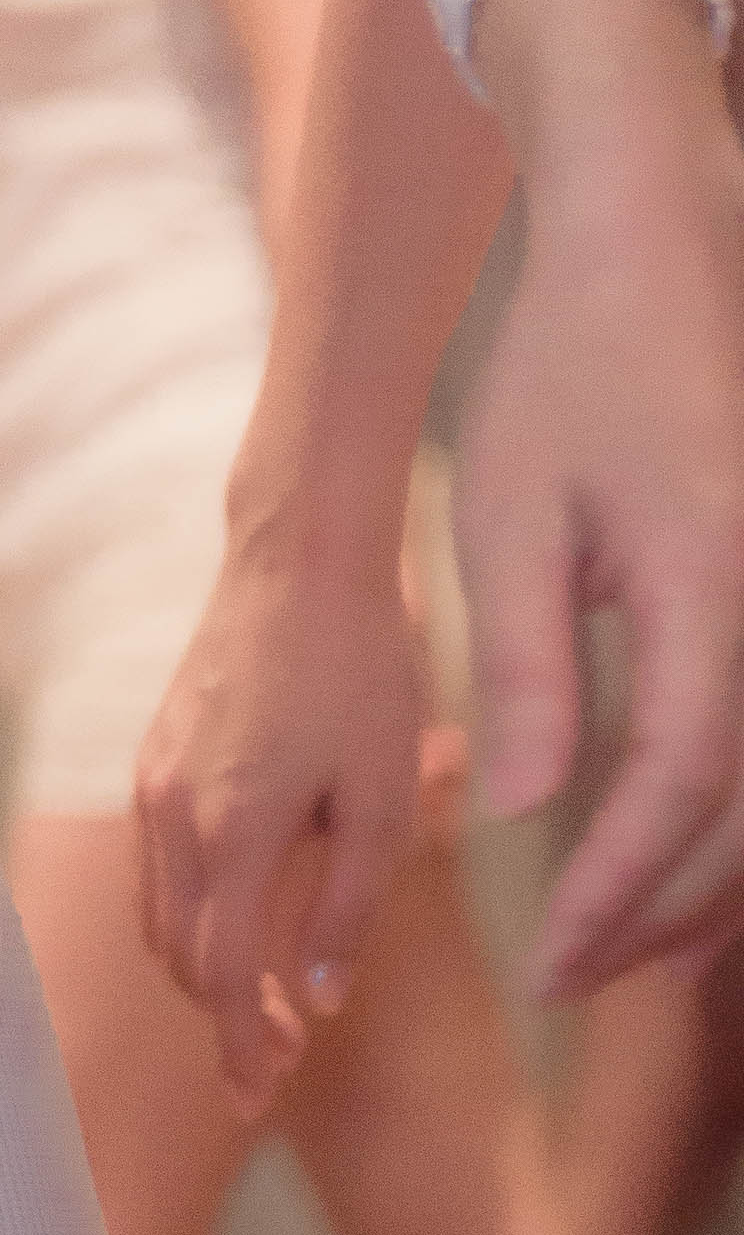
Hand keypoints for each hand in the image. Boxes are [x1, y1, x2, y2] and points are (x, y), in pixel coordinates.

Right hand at [135, 516, 434, 1108]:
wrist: (298, 564)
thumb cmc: (361, 675)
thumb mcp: (385, 801)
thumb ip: (349, 907)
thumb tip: (320, 992)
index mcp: (233, 833)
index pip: (222, 974)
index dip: (239, 1045)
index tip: (256, 1099)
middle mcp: (174, 815)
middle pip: (178, 954)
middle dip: (220, 1018)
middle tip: (276, 1062)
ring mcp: (153, 782)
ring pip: (159, 912)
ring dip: (202, 968)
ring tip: (261, 1001)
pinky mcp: (153, 753)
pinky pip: (157, 863)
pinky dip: (189, 913)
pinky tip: (238, 915)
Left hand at [453, 114, 743, 996]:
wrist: (663, 255)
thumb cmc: (572, 366)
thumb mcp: (513, 508)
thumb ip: (530, 663)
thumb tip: (525, 811)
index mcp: (714, 585)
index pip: (684, 784)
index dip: (620, 889)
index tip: (550, 965)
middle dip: (659, 914)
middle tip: (566, 979)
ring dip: (706, 885)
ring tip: (616, 947)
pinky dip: (730, 821)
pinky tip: (669, 861)